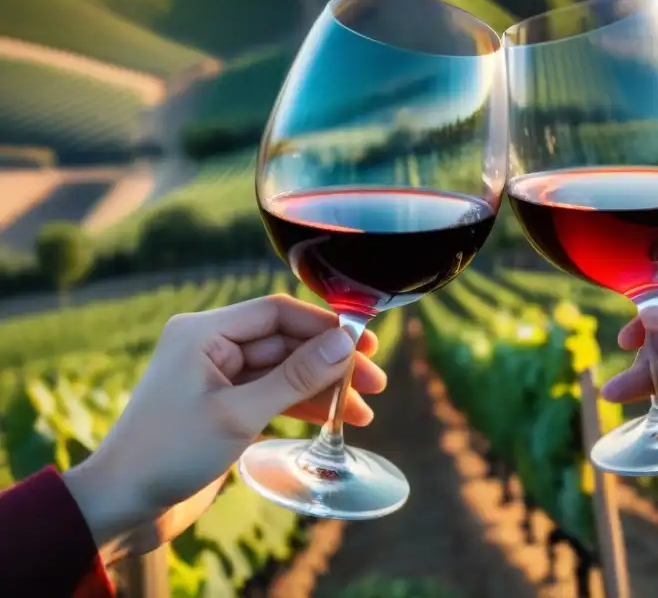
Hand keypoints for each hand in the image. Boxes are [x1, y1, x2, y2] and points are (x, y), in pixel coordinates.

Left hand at [62, 294, 386, 561]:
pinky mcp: (224, 405)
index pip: (277, 312)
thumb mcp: (238, 414)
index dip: (324, 326)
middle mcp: (211, 346)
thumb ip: (294, 378)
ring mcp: (218, 376)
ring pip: (284, 370)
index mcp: (204, 331)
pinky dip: (302, 404)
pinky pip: (273, 393)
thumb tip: (344, 345)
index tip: (364, 344)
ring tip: (361, 411)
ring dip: (322, 388)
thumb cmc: (167, 453)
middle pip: (286, 342)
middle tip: (375, 382)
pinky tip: (333, 418)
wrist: (121, 505)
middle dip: (330, 363)